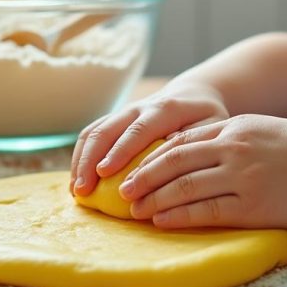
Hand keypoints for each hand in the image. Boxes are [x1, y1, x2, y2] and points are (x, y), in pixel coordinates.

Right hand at [70, 82, 229, 195]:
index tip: (104, 172)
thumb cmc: (204, 118)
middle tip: (82, 189)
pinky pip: (91, 135)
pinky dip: (80, 157)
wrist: (192, 96)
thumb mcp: (211, 127)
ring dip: (80, 160)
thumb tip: (170, 165)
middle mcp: (138, 108)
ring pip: (93, 132)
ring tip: (75, 190)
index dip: (119, 151)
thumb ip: (195, 143)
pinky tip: (77, 181)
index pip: (137, 130)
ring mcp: (123, 113)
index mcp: (164, 109)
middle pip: (107, 130)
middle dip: (90, 160)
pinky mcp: (114, 121)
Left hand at [121, 114, 286, 230]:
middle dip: (142, 176)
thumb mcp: (268, 131)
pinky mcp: (253, 206)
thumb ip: (236, 138)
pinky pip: (204, 211)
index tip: (134, 166)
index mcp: (237, 126)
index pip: (182, 139)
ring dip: (152, 199)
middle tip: (121, 189)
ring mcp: (242, 177)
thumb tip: (201, 152)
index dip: (153, 155)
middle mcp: (234, 148)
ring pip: (182, 187)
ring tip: (134, 209)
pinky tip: (162, 221)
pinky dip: (177, 216)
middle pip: (172, 161)